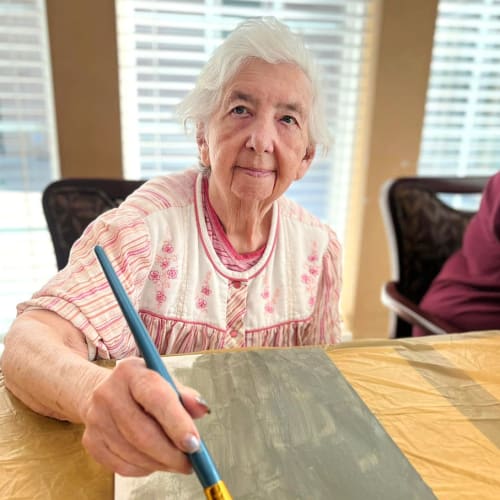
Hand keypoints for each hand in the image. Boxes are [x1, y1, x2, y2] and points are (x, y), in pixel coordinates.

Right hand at [80, 357, 208, 476]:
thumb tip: (202, 409)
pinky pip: (121, 466)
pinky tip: (155, 461)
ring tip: (176, 462)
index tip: (194, 444)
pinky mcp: (91, 441)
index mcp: (131, 372)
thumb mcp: (164, 380)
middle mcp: (109, 393)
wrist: (102, 392)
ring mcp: (96, 418)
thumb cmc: (142, 388)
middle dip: (171, 453)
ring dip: (160, 463)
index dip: (177, 423)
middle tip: (190, 463)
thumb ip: (185, 395)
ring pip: (133, 453)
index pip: (156, 398)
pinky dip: (144, 468)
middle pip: (143, 432)